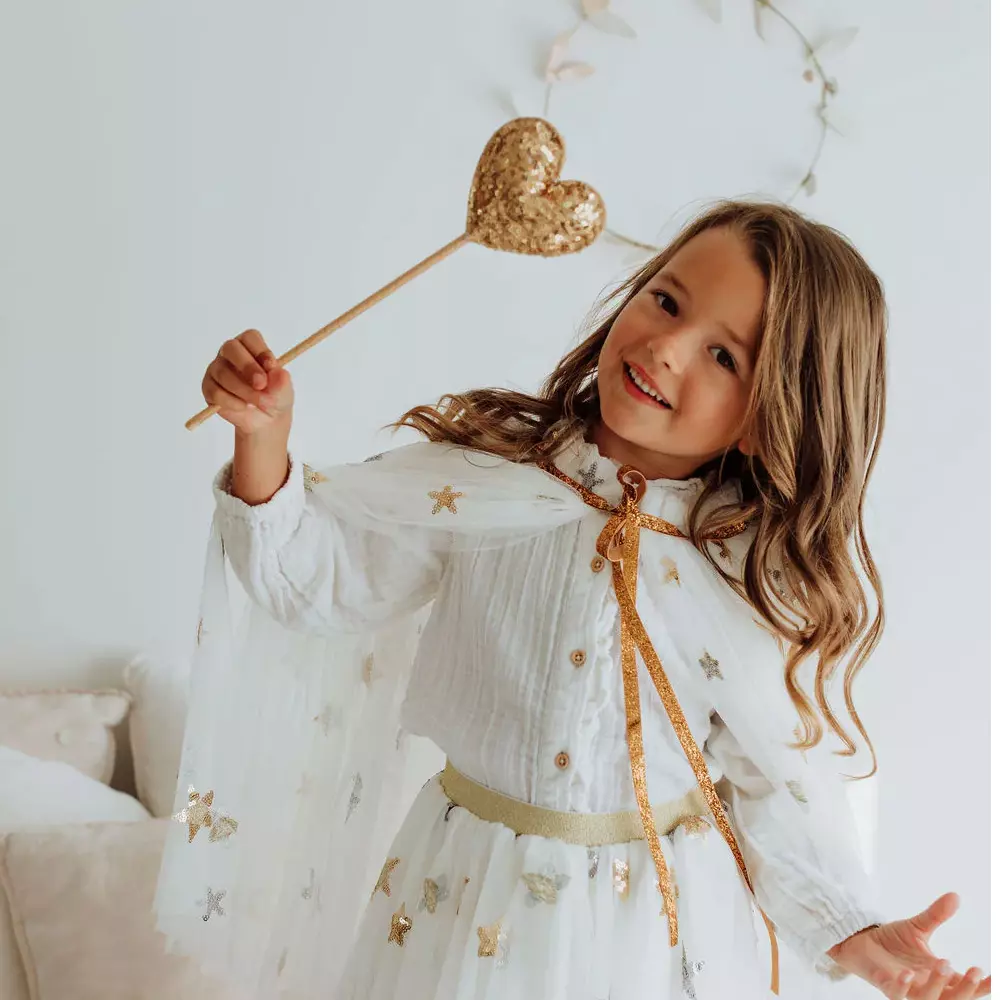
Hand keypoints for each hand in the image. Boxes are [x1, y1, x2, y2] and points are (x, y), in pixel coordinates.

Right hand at [202, 329, 293, 435]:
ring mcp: (217, 369)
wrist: (266, 421)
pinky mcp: (209, 387)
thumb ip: (282, 381)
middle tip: (261, 384)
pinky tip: (243, 406)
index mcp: (251, 346)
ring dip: (244, 390)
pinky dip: (232, 402)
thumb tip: (279, 372)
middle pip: (230, 348)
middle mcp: (230, 354)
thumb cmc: (274, 397)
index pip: (250, 338)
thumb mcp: (284, 390)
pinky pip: (215, 392)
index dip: (261, 351)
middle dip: (247, 366)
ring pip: (223, 373)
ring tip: (258, 402)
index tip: (272, 367)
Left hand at [827, 893, 989, 997]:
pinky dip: (903, 987)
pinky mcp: (885, 983)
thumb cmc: (893, 941)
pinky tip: (908, 974)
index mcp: (936, 974)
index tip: (992, 976)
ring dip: (937, 984)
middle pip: (952, 998)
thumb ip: (936, 915)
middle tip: (974, 971)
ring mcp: (906, 987)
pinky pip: (896, 993)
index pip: (964, 985)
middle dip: (965, 988)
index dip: (980, 985)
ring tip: (944, 962)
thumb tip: (955, 896)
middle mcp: (925, 984)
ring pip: (927, 998)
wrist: (862, 941)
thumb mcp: (918, 927)